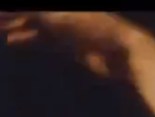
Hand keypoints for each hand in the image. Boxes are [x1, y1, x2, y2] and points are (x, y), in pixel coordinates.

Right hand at [0, 11, 146, 78]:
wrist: (121, 52)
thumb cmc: (91, 27)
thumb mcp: (56, 16)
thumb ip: (32, 12)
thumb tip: (9, 11)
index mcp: (64, 5)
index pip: (33, 4)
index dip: (14, 9)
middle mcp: (64, 12)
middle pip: (33, 12)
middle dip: (13, 15)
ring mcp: (67, 28)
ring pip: (36, 25)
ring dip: (17, 26)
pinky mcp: (71, 46)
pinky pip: (45, 40)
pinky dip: (29, 39)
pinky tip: (13, 41)